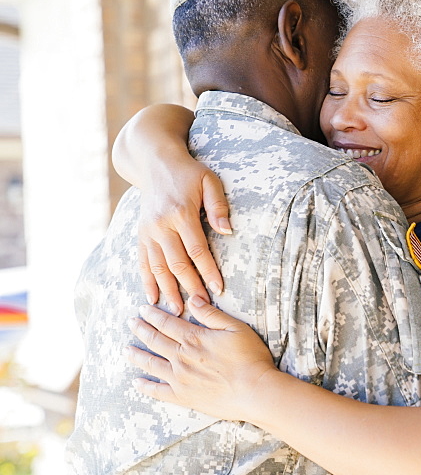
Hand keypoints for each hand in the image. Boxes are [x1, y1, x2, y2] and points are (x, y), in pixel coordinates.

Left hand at [125, 296, 274, 420]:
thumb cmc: (250, 358)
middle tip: (131, 323)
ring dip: (137, 355)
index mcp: (193, 338)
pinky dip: (145, 387)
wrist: (254, 391)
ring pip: (151, 364)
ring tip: (126, 350)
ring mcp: (179, 379)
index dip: (153, 315)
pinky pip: (158, 392)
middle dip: (141, 330)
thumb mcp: (236, 328)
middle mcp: (181, 357)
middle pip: (155, 340)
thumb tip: (193, 299)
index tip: (142, 310)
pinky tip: (137, 382)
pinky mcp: (183, 397)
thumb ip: (212, 314)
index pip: (167, 323)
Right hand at [137, 163, 230, 312]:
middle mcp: (161, 226)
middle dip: (189, 287)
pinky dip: (147, 281)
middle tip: (200, 307)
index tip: (218, 289)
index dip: (208, 272)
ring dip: (167, 290)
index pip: (197, 250)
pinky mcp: (140, 235)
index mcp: (181, 214)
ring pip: (158, 267)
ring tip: (177, 311)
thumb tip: (227, 231)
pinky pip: (143, 262)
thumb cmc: (189, 173)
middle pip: (177, 263)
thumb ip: (218, 206)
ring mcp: (148, 232)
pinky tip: (152, 298)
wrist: (156, 163)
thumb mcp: (210, 181)